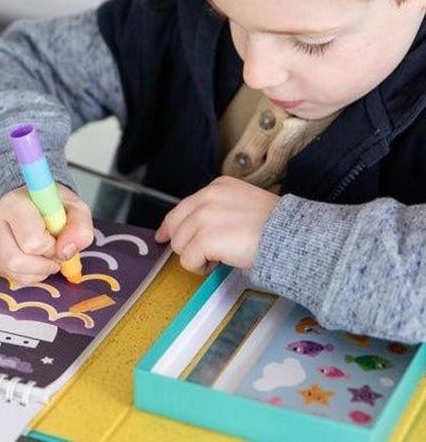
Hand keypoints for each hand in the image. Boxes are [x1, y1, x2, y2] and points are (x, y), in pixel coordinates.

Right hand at [0, 183, 93, 283]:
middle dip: (44, 263)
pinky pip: (11, 276)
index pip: (31, 240)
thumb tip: (66, 252)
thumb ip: (79, 227)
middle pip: (17, 260)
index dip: (51, 246)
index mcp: (15, 203)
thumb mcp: (76, 208)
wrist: (34, 201)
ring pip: (13, 271)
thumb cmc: (54, 205)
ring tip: (48, 257)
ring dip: (39, 271)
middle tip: (55, 252)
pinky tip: (37, 259)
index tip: (58, 237)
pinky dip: (30, 274)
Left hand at [155, 176, 279, 272]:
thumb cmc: (275, 226)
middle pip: (175, 226)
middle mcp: (207, 197)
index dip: (170, 225)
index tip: (164, 236)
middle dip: (184, 244)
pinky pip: (188, 260)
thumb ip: (218, 210)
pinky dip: (199, 268)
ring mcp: (205, 217)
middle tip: (201, 256)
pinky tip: (218, 264)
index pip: (182, 207)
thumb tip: (196, 229)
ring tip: (219, 257)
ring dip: (196, 257)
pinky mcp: (206, 238)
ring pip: (180, 245)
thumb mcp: (244, 205)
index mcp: (217, 187)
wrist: (292, 236)